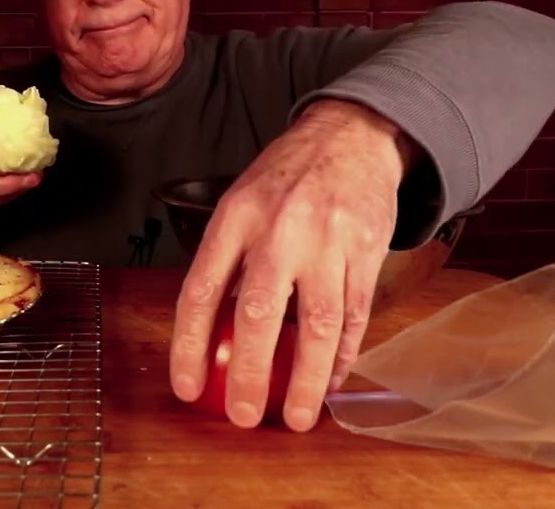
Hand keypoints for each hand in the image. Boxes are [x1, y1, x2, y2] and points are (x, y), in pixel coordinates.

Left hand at [169, 99, 412, 431]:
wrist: (351, 137)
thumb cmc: (286, 178)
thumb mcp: (241, 202)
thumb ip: (227, 261)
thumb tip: (211, 337)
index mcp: (236, 216)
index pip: (202, 290)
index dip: (190, 345)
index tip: (188, 386)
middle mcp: (280, 228)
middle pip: (259, 312)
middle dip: (251, 374)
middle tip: (244, 416)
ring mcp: (328, 241)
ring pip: (318, 324)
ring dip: (308, 379)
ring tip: (298, 417)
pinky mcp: (366, 252)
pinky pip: (355, 315)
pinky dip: (343, 354)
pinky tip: (332, 379)